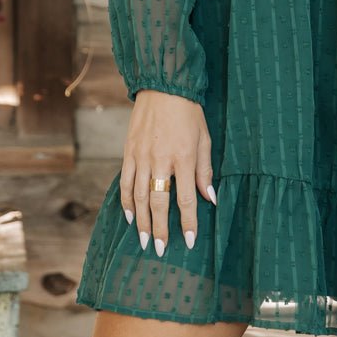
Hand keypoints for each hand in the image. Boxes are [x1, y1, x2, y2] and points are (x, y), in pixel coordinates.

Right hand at [119, 90, 215, 256]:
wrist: (163, 86)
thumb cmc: (188, 112)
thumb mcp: (204, 139)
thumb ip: (205, 171)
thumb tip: (210, 198)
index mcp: (184, 157)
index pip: (186, 198)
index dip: (188, 222)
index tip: (189, 241)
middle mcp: (161, 160)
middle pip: (159, 203)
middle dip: (160, 229)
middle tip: (159, 250)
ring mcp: (142, 156)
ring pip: (139, 197)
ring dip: (141, 221)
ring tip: (144, 241)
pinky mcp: (128, 152)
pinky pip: (126, 182)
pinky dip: (127, 202)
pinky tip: (131, 216)